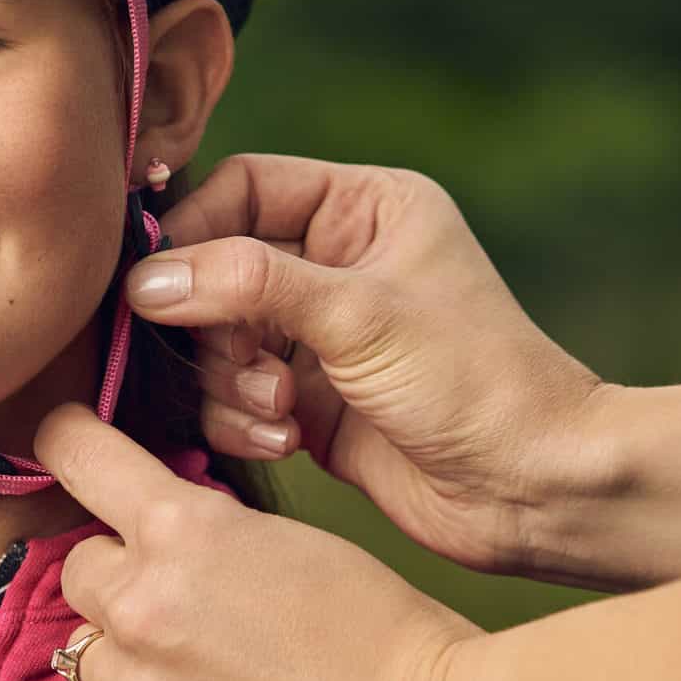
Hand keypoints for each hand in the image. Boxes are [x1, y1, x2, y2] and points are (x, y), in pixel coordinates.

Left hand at [33, 403, 480, 680]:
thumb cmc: (377, 630)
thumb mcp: (278, 537)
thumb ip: (196, 525)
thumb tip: (144, 526)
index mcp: (183, 527)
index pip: (75, 453)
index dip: (68, 442)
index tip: (65, 441)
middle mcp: (142, 602)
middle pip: (80, 566)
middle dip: (122, 574)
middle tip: (184, 601)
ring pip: (85, 650)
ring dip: (128, 653)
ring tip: (199, 669)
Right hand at [141, 154, 606, 574]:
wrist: (535, 492)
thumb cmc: (473, 382)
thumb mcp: (358, 314)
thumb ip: (247, 283)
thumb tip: (145, 280)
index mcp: (364, 209)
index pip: (244, 187)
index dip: (195, 228)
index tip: (157, 281)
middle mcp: (335, 262)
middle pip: (215, 266)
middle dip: (214, 322)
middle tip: (237, 359)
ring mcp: (317, 334)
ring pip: (214, 337)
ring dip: (229, 379)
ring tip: (278, 409)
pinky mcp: (305, 400)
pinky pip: (230, 395)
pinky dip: (242, 419)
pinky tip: (286, 440)